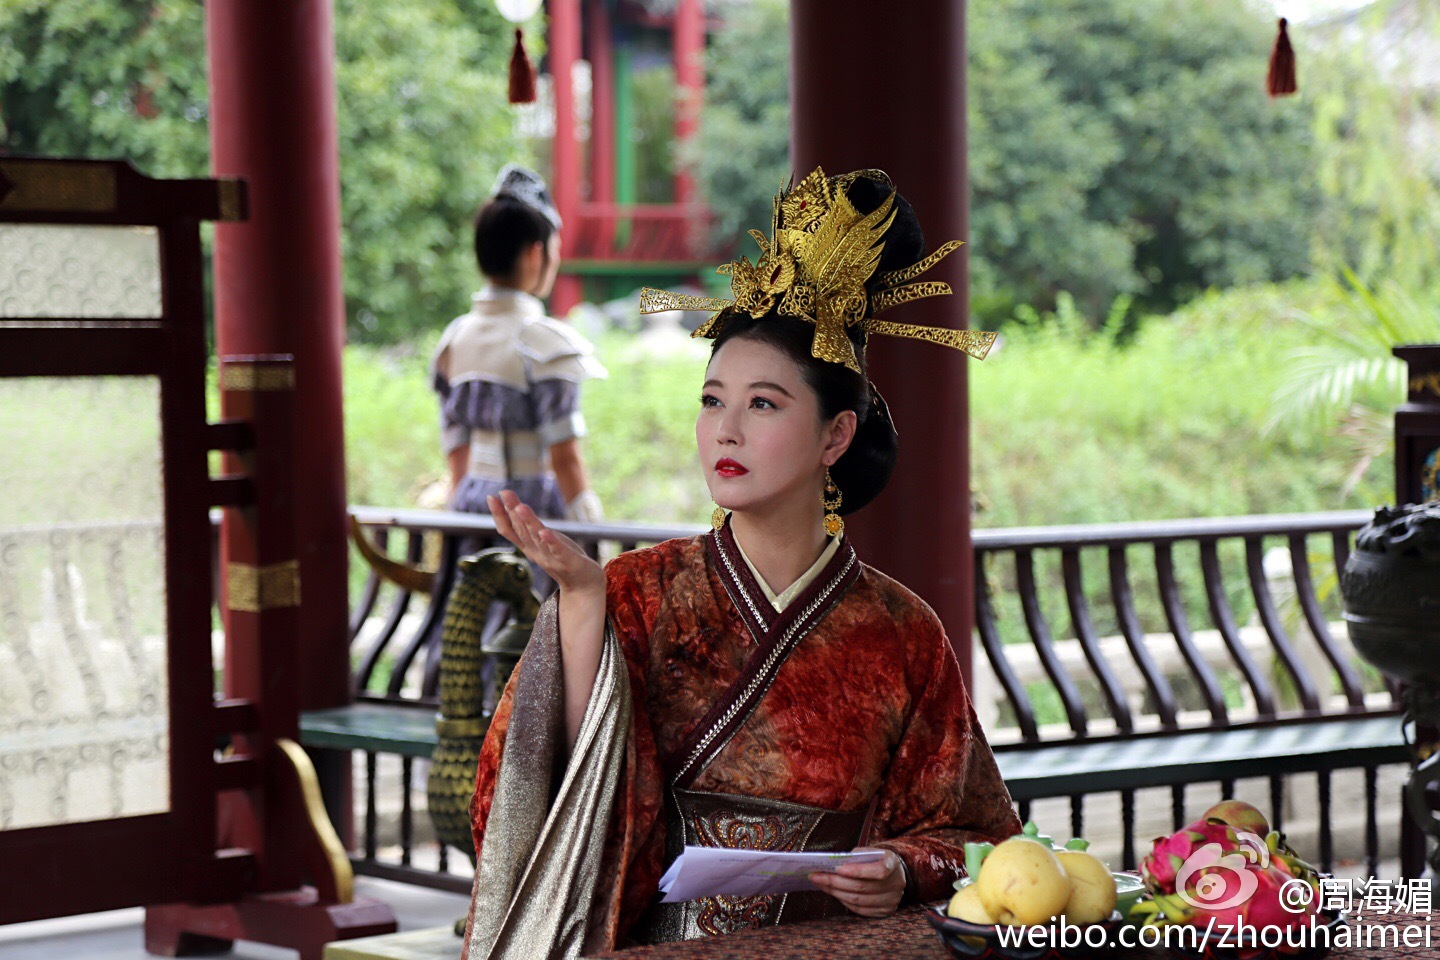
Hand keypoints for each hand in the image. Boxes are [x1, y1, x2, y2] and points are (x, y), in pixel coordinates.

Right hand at [487, 491, 603, 595]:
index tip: (491, 497)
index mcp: (529, 547)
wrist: (583, 587)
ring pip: (537, 538)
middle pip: (522, 530)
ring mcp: (551, 558)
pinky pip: (558, 551)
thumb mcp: (542, 542)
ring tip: (520, 507)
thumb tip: (515, 507)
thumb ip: (529, 529)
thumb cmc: (562, 560)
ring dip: (528, 522)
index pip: (510, 530)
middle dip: (512, 511)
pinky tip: (545, 532)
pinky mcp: (568, 561)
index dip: (500, 515)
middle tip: (504, 493)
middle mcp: (536, 552)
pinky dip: (551, 541)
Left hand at [808, 847, 905, 917]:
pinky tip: (833, 893)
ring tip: (820, 884)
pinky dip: (844, 902)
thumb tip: (834, 863)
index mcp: (893, 864)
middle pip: (863, 887)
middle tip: (816, 876)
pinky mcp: (885, 912)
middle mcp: (896, 884)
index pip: (878, 871)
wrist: (893, 872)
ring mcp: (892, 900)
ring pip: (859, 901)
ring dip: (836, 893)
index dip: (857, 871)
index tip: (837, 868)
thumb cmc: (876, 858)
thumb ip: (856, 856)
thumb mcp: (870, 851)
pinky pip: (860, 910)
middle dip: (836, 882)